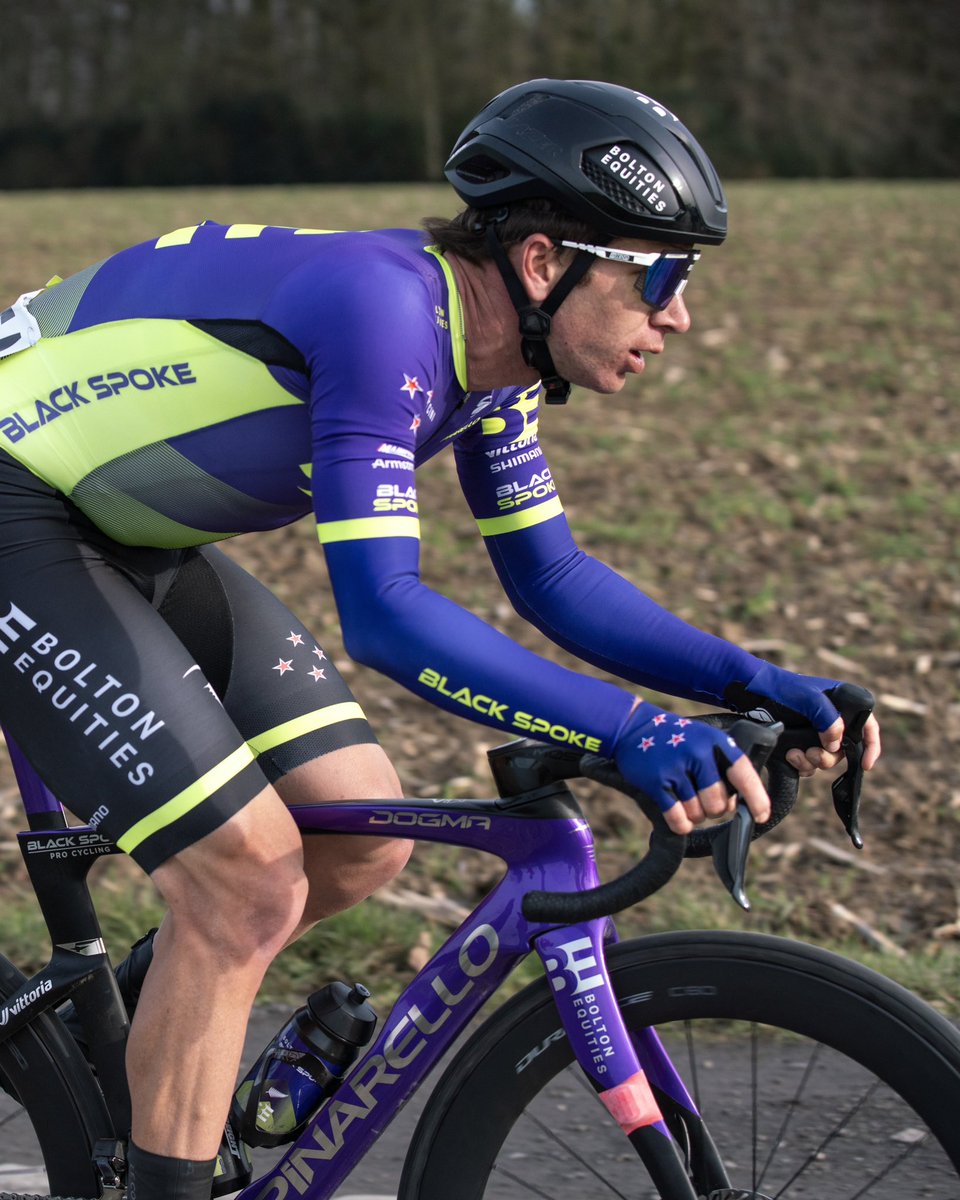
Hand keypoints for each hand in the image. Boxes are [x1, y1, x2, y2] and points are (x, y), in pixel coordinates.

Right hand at [613, 702, 770, 835]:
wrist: (632, 728)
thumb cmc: (676, 740)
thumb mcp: (704, 741)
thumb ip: (723, 767)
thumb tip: (741, 804)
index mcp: (716, 742)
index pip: (744, 774)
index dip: (756, 799)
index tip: (760, 816)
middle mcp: (698, 753)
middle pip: (718, 804)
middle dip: (712, 809)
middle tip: (701, 798)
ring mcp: (675, 767)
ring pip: (697, 814)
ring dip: (693, 815)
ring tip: (683, 797)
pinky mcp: (655, 782)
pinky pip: (677, 818)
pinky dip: (680, 824)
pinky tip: (679, 819)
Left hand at [730, 662, 881, 778]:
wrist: (750, 694)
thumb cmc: (781, 689)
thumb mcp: (807, 697)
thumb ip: (828, 717)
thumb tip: (836, 743)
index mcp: (841, 703)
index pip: (867, 725)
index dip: (871, 745)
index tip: (865, 765)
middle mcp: (831, 720)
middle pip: (844, 749)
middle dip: (830, 757)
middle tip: (813, 755)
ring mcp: (814, 733)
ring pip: (825, 759)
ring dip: (813, 763)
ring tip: (795, 755)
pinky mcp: (799, 743)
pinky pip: (808, 764)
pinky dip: (801, 765)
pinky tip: (789, 757)